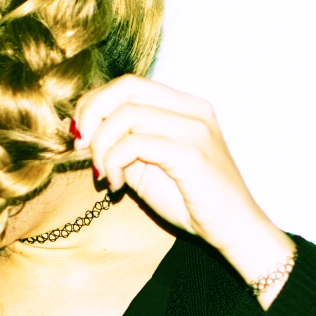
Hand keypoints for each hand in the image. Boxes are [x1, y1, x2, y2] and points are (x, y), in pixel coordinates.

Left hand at [74, 75, 295, 300]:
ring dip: (101, 146)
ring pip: (126, 115)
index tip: (81, 136)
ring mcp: (194, 128)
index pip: (129, 84)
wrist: (234, 230)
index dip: (95, 103)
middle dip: (92, 115)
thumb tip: (80, 129)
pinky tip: (117, 185)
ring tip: (104, 174)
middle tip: (82, 148)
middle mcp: (193, 109)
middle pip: (126, 88)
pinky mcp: (190, 153)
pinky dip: (113, 163)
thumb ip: (123, 142)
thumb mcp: (149, 165)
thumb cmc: (193, 201)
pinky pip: (134, 144)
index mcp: (186, 106)